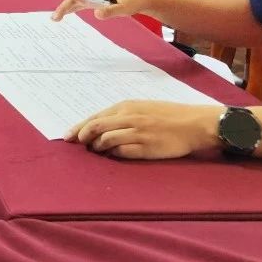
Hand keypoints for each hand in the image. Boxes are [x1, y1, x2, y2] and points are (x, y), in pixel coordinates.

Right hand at [50, 0, 147, 22]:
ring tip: (55, 19)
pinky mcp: (95, 1)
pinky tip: (63, 16)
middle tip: (56, 17)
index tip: (80, 2)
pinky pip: (80, 4)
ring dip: (64, 8)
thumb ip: (111, 10)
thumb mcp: (125, 7)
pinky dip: (71, 9)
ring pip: (74, 0)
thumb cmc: (134, 1)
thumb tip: (96, 13)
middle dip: (64, 3)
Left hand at [65, 101, 219, 159]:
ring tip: (97, 150)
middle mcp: (129, 118)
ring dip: (97, 147)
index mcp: (127, 106)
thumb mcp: (142, 107)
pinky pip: (122, 152)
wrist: (193, 124)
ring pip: (106, 140)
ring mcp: (137, 133)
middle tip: (78, 144)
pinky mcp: (146, 147)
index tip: (68, 136)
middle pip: (96, 128)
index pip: (96, 117)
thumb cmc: (168, 115)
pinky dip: (113, 153)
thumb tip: (99, 125)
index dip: (79, 127)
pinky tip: (112, 154)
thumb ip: (122, 115)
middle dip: (83, 137)